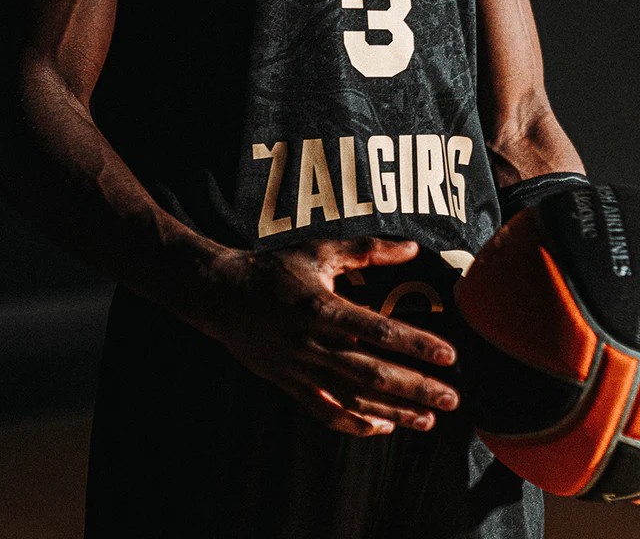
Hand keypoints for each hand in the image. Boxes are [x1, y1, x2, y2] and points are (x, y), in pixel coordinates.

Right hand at [205, 237, 459, 436]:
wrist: (221, 295)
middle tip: (453, 398)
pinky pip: (325, 411)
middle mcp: (314, 343)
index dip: (415, 344)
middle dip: (416, 388)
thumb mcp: (319, 251)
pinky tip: (382, 427)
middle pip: (373, 373)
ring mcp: (301, 368)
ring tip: (429, 419)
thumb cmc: (273, 269)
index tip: (449, 355)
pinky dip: (354, 423)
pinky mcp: (289, 384)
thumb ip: (367, 251)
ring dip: (394, 411)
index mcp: (323, 308)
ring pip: (353, 398)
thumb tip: (412, 248)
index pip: (379, 330)